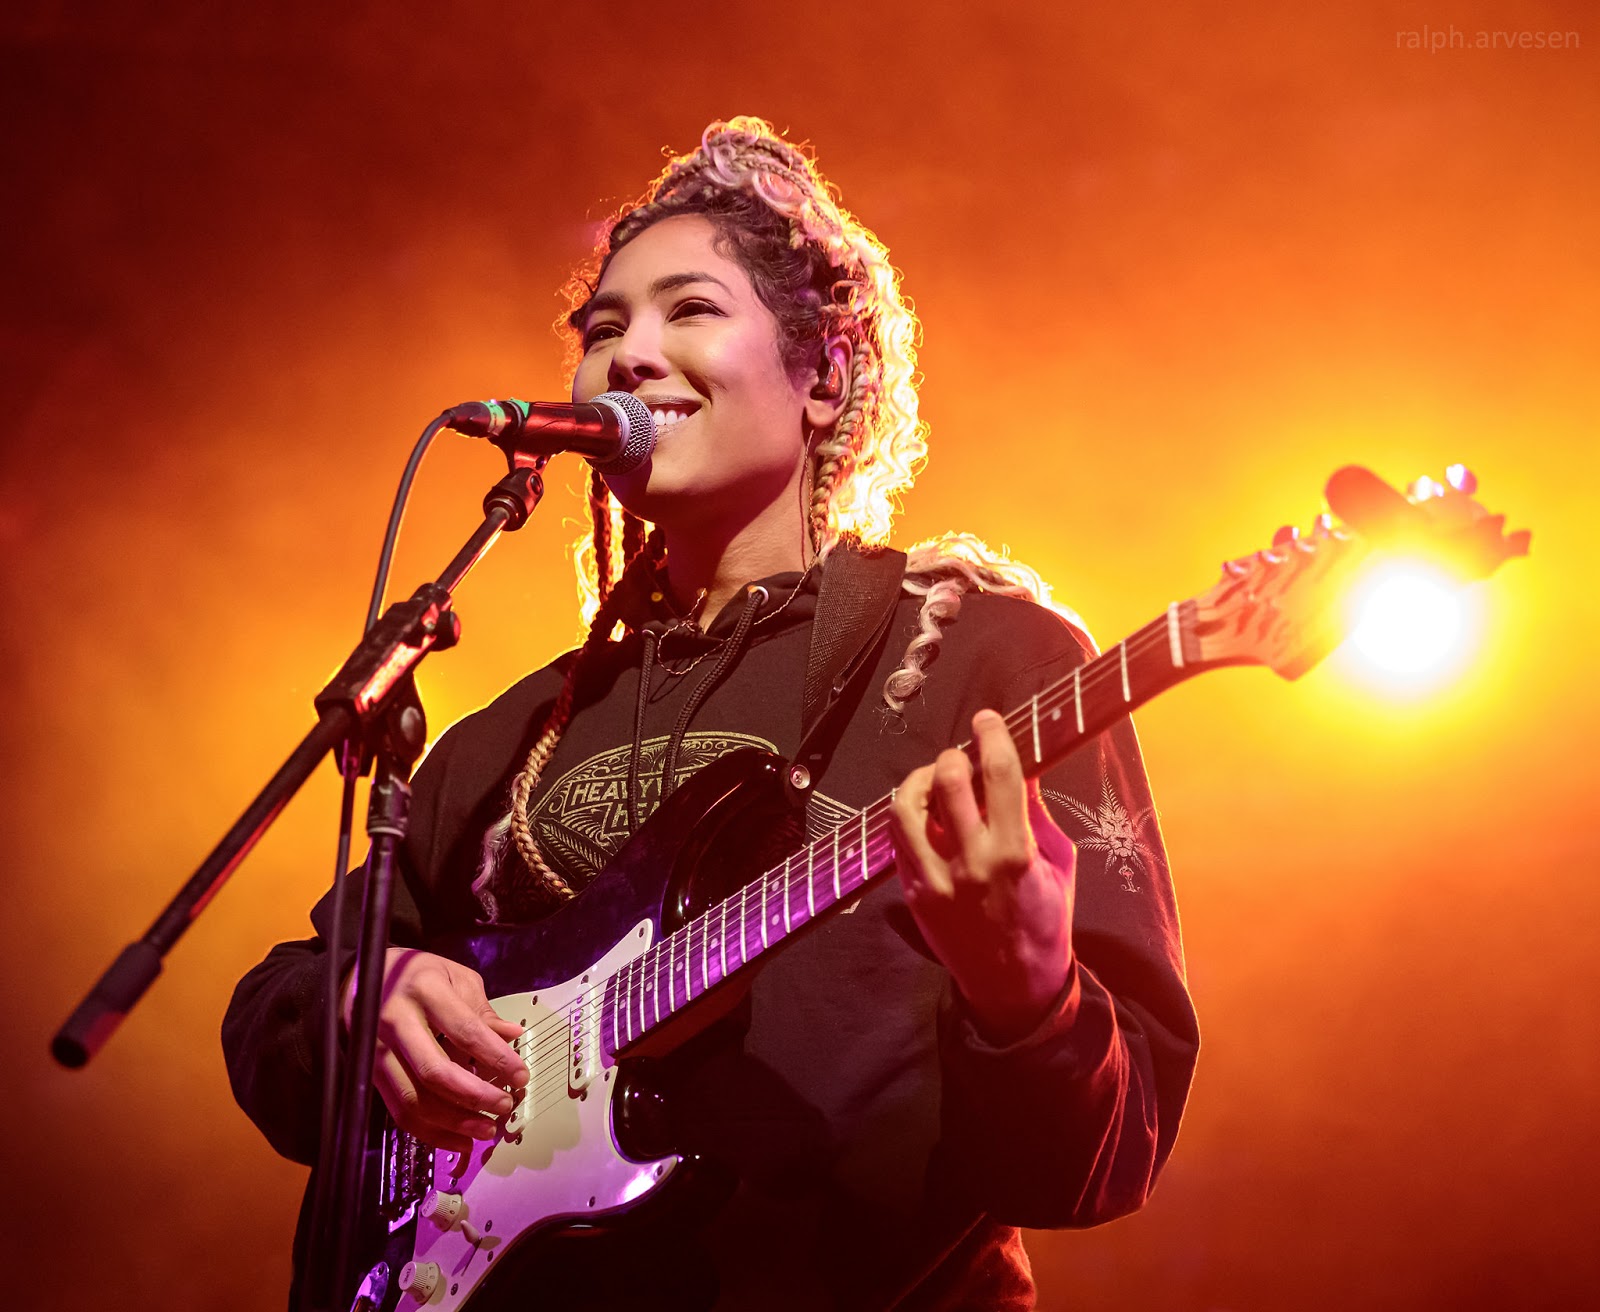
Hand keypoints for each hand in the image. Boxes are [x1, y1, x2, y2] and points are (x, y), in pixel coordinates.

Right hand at [342, 948, 527, 1153]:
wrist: (359, 980)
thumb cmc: (416, 975)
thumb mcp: (453, 976)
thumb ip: (481, 1009)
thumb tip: (513, 1035)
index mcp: (424, 990)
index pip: (464, 1031)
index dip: (496, 1057)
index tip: (521, 1075)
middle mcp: (396, 1022)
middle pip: (435, 1071)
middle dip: (475, 1095)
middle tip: (504, 1105)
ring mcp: (377, 1051)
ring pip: (414, 1099)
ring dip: (454, 1122)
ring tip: (486, 1130)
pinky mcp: (371, 1074)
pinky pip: (400, 1112)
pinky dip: (432, 1132)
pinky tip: (459, 1139)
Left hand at [889, 709, 1075, 1044]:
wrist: (1015, 985)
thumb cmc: (1044, 920)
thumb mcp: (1058, 863)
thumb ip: (1036, 812)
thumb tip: (1020, 764)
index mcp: (1016, 853)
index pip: (1000, 774)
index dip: (991, 735)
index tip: (987, 719)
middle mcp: (972, 864)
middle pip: (948, 782)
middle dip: (953, 755)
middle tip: (961, 755)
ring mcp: (936, 881)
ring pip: (906, 807)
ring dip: (919, 781)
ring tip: (934, 780)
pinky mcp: (913, 894)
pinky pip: (897, 840)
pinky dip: (908, 815)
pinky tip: (924, 813)